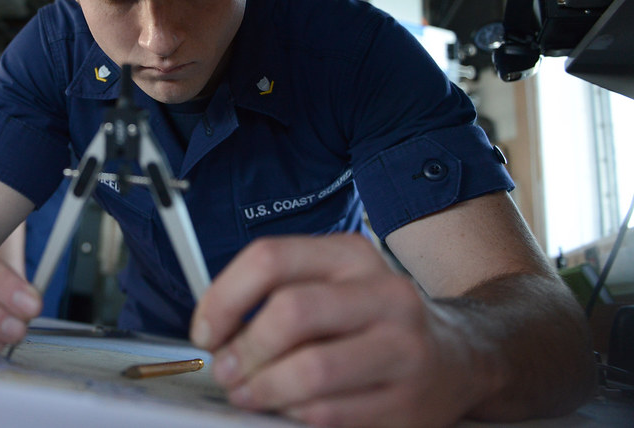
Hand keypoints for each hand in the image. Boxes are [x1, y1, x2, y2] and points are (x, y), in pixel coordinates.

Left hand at [189, 234, 484, 426]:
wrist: (460, 356)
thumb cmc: (374, 318)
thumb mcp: (334, 282)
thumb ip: (277, 291)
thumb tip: (212, 327)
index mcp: (352, 255)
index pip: (270, 259)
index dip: (224, 298)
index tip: (206, 330)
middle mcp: (383, 294)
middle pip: (290, 313)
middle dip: (243, 350)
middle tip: (225, 369)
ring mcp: (402, 349)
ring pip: (310, 372)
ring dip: (263, 390)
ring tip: (249, 392)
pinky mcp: (408, 404)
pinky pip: (330, 415)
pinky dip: (294, 415)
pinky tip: (288, 408)